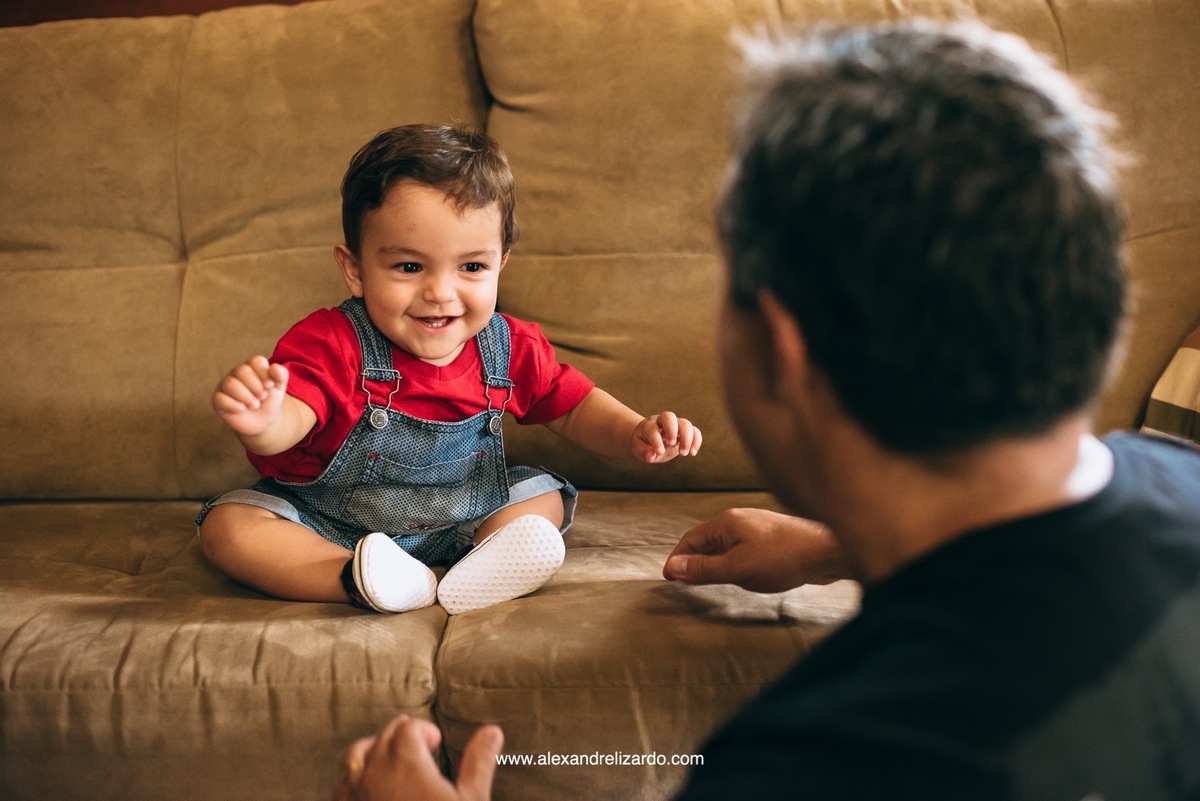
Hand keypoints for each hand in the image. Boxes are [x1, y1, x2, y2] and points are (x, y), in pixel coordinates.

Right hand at [213, 355, 289, 437]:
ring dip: (246, 396)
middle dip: (255, 386)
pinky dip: (233, 404)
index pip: (256, 361)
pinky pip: (220, 398)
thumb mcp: (279, 388)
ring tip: (255, 406)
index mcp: (252, 367)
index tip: (270, 386)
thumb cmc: (269, 401)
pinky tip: (242, 409)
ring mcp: (225, 386)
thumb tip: (274, 367)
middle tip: (263, 397)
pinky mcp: (218, 400)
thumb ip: (281, 375)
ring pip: (230, 384)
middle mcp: (236, 374)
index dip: (264, 373)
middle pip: (242, 371)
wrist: (263, 422)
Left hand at [333, 715, 502, 800]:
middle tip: (416, 741)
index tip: (435, 740)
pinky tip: (367, 788)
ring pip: (355, 757)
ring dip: (373, 751)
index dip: (424, 729)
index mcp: (406, 763)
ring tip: (390, 758)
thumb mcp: (471, 800)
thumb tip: (491, 732)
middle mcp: (375, 774)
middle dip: (400, 734)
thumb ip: (479, 762)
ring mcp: (355, 796)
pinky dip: (353, 779)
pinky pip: (340, 788)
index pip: (409, 729)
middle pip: (382, 737)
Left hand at [632, 412, 702, 463]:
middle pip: (669, 417)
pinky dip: (696, 441)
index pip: (653, 429)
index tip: (660, 452)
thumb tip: (651, 456)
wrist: (651, 438)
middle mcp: (662, 421)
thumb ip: (643, 453)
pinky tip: (692, 453)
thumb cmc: (643, 444)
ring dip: (687, 438)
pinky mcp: (685, 430)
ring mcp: (676, 424)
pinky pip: (695, 431)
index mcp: (648, 425)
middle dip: (672, 431)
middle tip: (671, 445)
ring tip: (684, 454)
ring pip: (685, 423)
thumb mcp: (639, 449)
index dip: (656, 441)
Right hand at [662, 508, 849, 592]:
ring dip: (714, 563)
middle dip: (694, 560)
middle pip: (708, 541)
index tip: (669, 577)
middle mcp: (741, 521)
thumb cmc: (783, 557)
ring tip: (709, 581)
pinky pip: (744, 551)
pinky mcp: (773, 541)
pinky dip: (734, 563)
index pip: (692, 538)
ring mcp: (758, 530)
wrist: (826, 552)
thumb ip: (703, 568)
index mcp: (727, 523)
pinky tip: (742, 577)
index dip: (678, 558)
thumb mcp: (736, 568)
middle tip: (685, 582)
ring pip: (727, 547)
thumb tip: (674, 566)